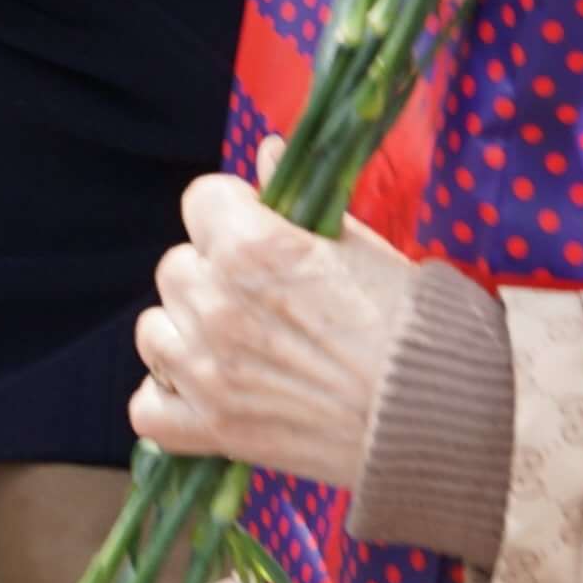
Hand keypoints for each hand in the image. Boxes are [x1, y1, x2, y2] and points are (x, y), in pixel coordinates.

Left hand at [128, 173, 420, 496]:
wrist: (435, 414)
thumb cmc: (409, 324)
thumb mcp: (359, 245)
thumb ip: (301, 201)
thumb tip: (265, 153)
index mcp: (252, 245)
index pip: (200, 201)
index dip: (230, 215)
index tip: (256, 236)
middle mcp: (217, 302)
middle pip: (176, 267)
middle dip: (210, 277)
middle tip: (261, 302)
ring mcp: (208, 370)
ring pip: (154, 332)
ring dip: (185, 336)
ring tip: (235, 349)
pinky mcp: (212, 429)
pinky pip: (147, 409)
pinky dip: (169, 402)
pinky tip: (205, 395)